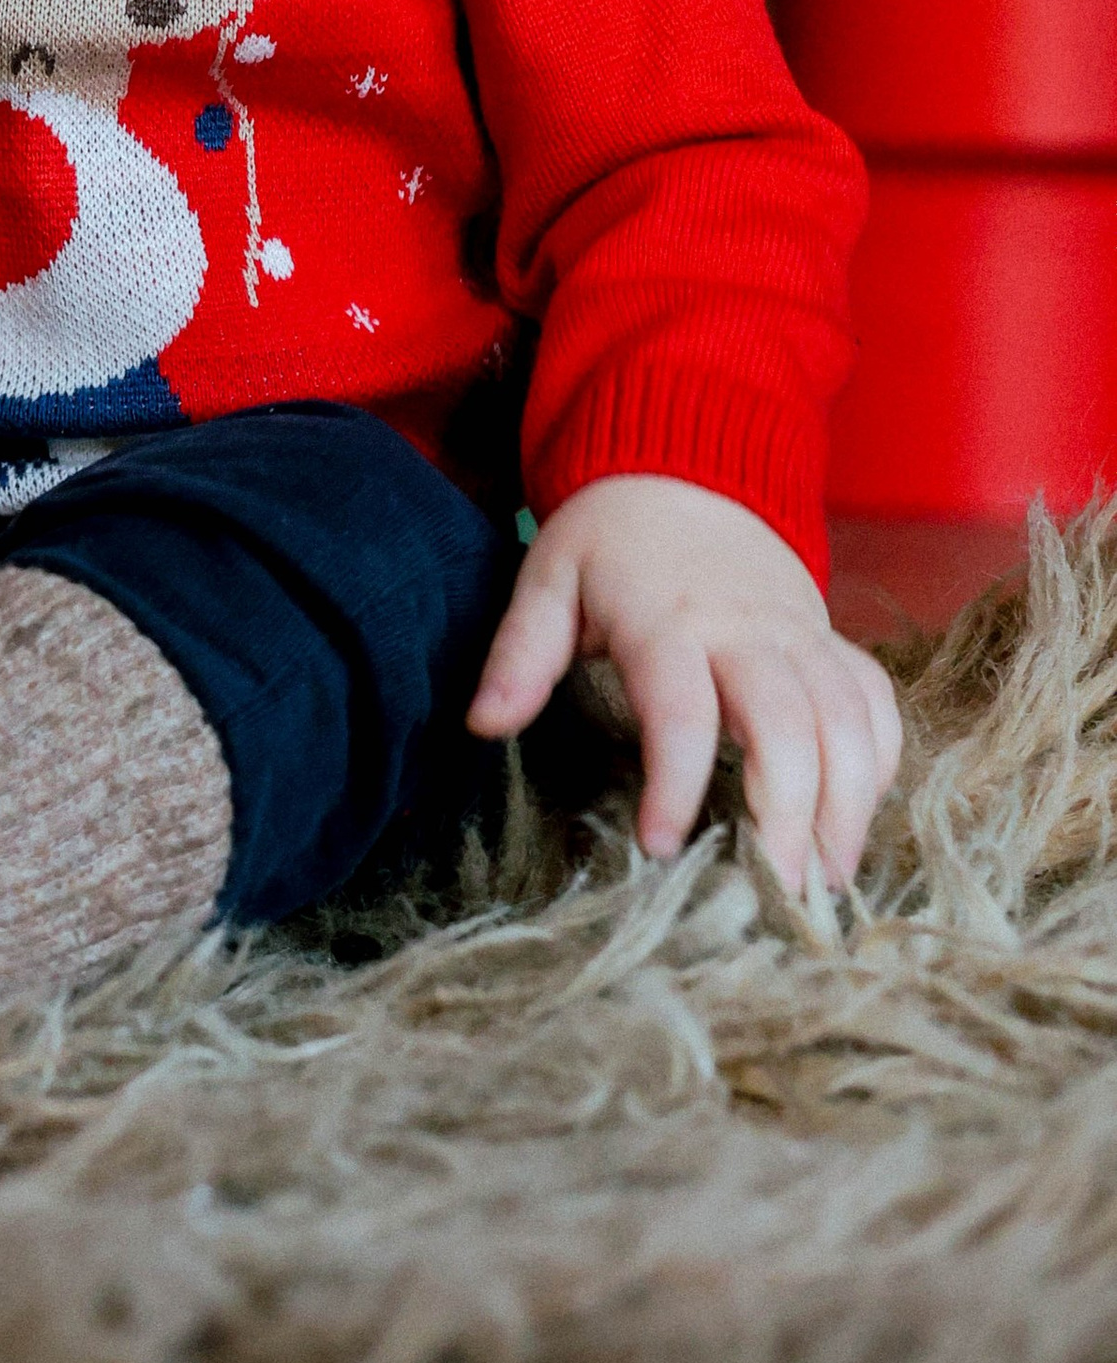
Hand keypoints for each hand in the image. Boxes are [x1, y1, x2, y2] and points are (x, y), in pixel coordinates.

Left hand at [466, 474, 900, 894]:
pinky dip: (879, 758)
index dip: (675, 781)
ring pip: (848, 718)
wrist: (689, 472)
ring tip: (825, 879)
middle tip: (778, 891)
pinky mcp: (830, 639)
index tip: (659, 847)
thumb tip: (483, 724)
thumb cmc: (609, 541)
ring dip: (848, 802)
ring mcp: (799, 634)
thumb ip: (521, 653)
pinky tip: (856, 814)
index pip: (681, 708)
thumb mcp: (549, 579)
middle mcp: (746, 630)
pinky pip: (875, 699)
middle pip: (788, 723)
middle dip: (791, 811)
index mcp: (666, 619)